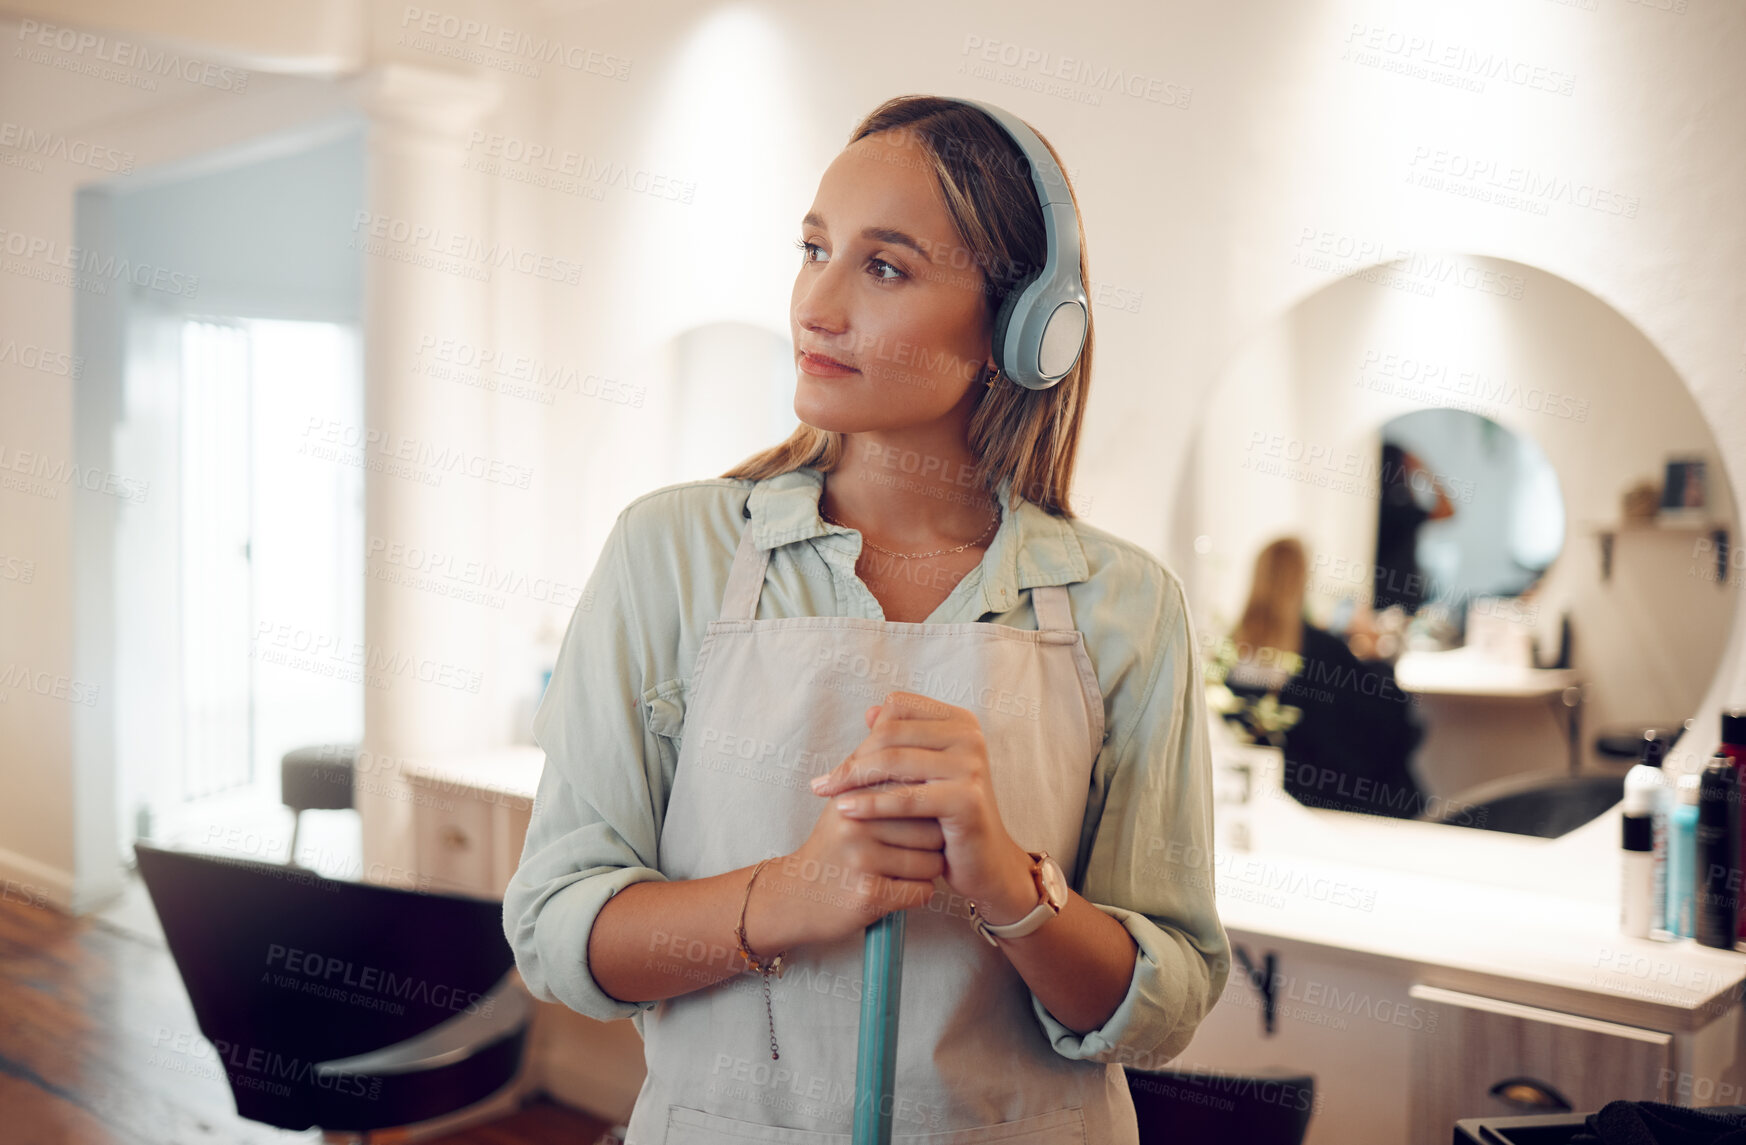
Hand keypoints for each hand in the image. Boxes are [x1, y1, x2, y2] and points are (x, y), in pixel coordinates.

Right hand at [767, 742, 947, 948]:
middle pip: (932, 827)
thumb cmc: (834, 844)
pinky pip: (922, 892)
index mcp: (854, 795)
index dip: (930, 807)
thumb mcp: (846, 798)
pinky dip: (919, 894)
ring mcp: (861, 860)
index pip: (919, 791)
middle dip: (935, 841)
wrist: (794, 896)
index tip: (927, 816)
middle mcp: (855, 823)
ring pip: (932, 862)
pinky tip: (900, 888)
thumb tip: (893, 712)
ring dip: (928, 870)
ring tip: (905, 868)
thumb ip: (872, 764)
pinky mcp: (868, 896)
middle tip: (916, 848)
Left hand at [810, 691, 1037, 926]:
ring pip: (894, 762)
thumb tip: (870, 712)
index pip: (898, 709)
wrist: (984, 862)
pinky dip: (871, 803)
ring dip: (852, 779)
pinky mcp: (967, 799)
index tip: (843, 763)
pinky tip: (845, 810)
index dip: (867, 735)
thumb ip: (902, 742)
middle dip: (853, 759)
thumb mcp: (925, 773)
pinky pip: (906, 797)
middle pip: (891, 734)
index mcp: (960, 721)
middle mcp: (969, 736)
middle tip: (823, 784)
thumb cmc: (946, 816)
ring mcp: (971, 766)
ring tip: (825, 795)